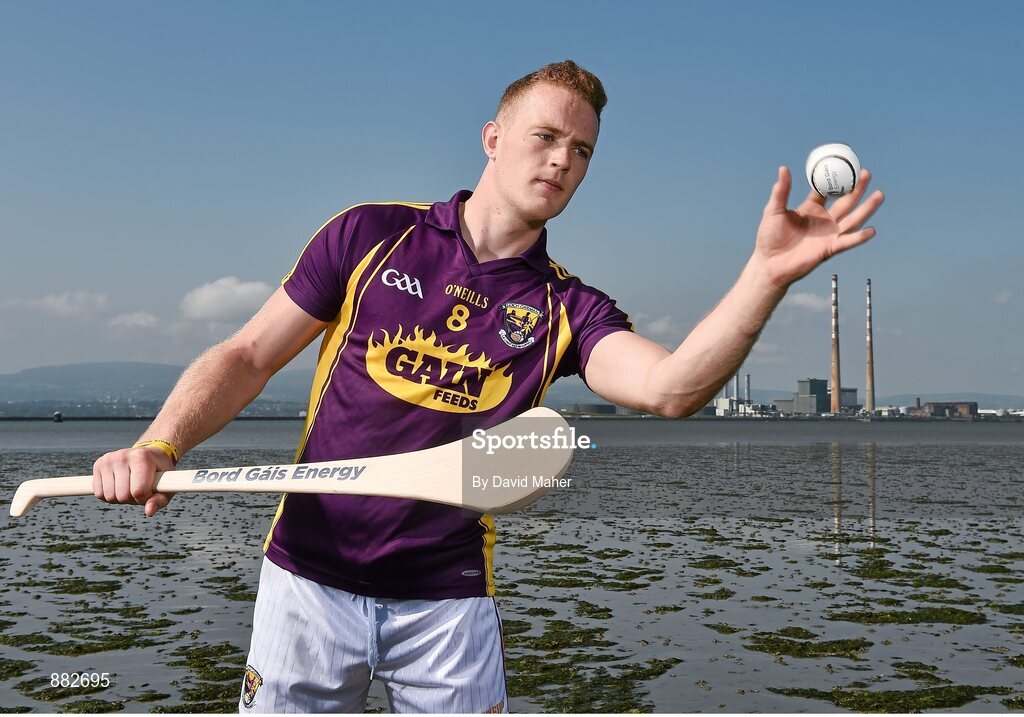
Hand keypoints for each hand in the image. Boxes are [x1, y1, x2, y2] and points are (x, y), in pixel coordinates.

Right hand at [92, 446, 175, 516]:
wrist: (149, 455)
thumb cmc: (159, 473)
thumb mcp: (165, 486)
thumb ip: (159, 500)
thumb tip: (149, 512)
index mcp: (142, 457)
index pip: (138, 491)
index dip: (145, 498)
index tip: (150, 491)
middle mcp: (123, 455)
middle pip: (122, 495)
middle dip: (132, 499)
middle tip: (139, 490)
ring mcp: (108, 459)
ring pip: (109, 496)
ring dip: (120, 499)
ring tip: (129, 487)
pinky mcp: (98, 464)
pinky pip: (99, 493)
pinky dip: (109, 496)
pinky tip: (118, 486)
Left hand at [753, 166, 883, 289]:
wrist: (769, 263)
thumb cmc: (769, 238)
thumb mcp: (774, 210)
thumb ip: (781, 191)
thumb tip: (783, 168)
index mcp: (811, 208)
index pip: (827, 190)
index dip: (835, 179)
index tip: (845, 165)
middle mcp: (823, 220)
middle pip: (845, 201)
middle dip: (857, 188)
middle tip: (866, 173)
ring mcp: (828, 234)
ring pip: (852, 218)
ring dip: (866, 208)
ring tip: (879, 195)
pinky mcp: (829, 249)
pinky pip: (847, 242)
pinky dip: (859, 237)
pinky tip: (871, 230)